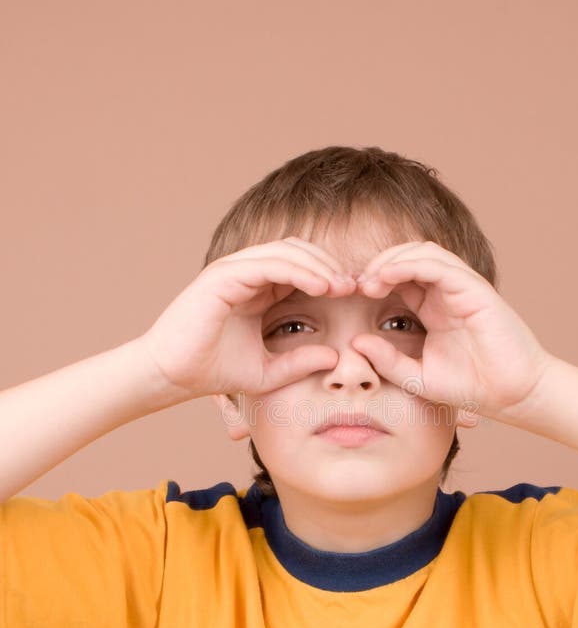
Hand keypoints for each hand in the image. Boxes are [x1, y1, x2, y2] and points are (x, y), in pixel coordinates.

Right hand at [135, 237, 354, 402]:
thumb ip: (299, 363)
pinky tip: (320, 286)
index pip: (301, 268)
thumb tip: (334, 356)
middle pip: (298, 252)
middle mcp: (245, 273)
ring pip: (286, 252)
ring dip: (318, 266)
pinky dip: (298, 270)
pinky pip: (268, 263)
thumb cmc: (211, 371)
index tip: (356, 296)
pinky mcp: (222, 275)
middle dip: (330, 266)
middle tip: (355, 287)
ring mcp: (233, 270)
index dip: (330, 277)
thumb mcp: (267, 372)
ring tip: (342, 286)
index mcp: (256, 289)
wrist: (171, 376)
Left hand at [351, 241, 555, 423]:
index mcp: (433, 307)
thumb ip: (388, 360)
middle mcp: (447, 292)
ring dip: (390, 260)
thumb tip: (355, 342)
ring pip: (422, 252)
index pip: (399, 277)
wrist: (513, 395)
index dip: (373, 280)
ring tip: (368, 280)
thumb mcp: (417, 377)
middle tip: (354, 285)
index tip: (349, 297)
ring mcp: (463, 287)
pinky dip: (410, 264)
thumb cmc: (472, 386)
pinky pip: (439, 264)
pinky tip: (387, 277)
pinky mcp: (476, 289)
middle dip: (377, 264)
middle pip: (407, 256)